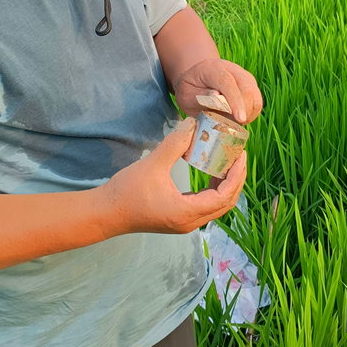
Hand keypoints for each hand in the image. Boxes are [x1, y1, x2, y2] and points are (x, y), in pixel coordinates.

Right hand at [96, 118, 246, 236]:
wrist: (106, 213)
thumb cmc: (126, 191)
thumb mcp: (152, 164)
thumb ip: (175, 144)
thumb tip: (192, 123)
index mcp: (186, 212)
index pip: (224, 196)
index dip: (236, 175)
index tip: (240, 155)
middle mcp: (190, 222)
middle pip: (226, 203)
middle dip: (236, 179)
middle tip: (239, 156)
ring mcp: (184, 223)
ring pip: (217, 206)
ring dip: (226, 185)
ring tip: (228, 161)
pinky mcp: (178, 219)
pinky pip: (205, 205)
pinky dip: (213, 189)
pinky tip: (211, 172)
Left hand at [174, 59, 262, 124]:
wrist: (198, 80)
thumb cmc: (190, 90)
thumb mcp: (185, 94)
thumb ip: (199, 96)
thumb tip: (216, 97)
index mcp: (212, 68)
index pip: (228, 82)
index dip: (235, 101)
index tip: (240, 118)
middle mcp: (231, 68)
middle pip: (246, 87)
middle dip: (244, 109)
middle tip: (233, 124)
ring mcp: (243, 75)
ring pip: (255, 95)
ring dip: (248, 113)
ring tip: (234, 122)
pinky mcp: (250, 84)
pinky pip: (257, 101)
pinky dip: (251, 113)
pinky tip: (239, 119)